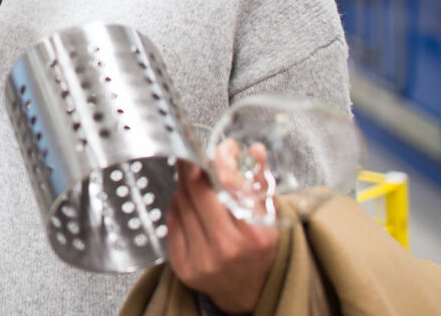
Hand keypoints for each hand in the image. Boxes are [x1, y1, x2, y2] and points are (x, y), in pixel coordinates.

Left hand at [166, 147, 278, 314]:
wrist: (246, 290)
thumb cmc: (258, 248)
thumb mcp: (269, 217)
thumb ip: (261, 181)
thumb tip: (254, 149)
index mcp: (254, 236)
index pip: (228, 187)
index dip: (220, 161)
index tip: (221, 148)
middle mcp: (226, 250)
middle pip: (196, 191)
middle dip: (195, 167)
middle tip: (196, 156)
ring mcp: (200, 259)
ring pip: (181, 202)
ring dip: (186, 186)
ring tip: (197, 184)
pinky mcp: (181, 265)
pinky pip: (171, 219)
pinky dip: (178, 206)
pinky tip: (190, 207)